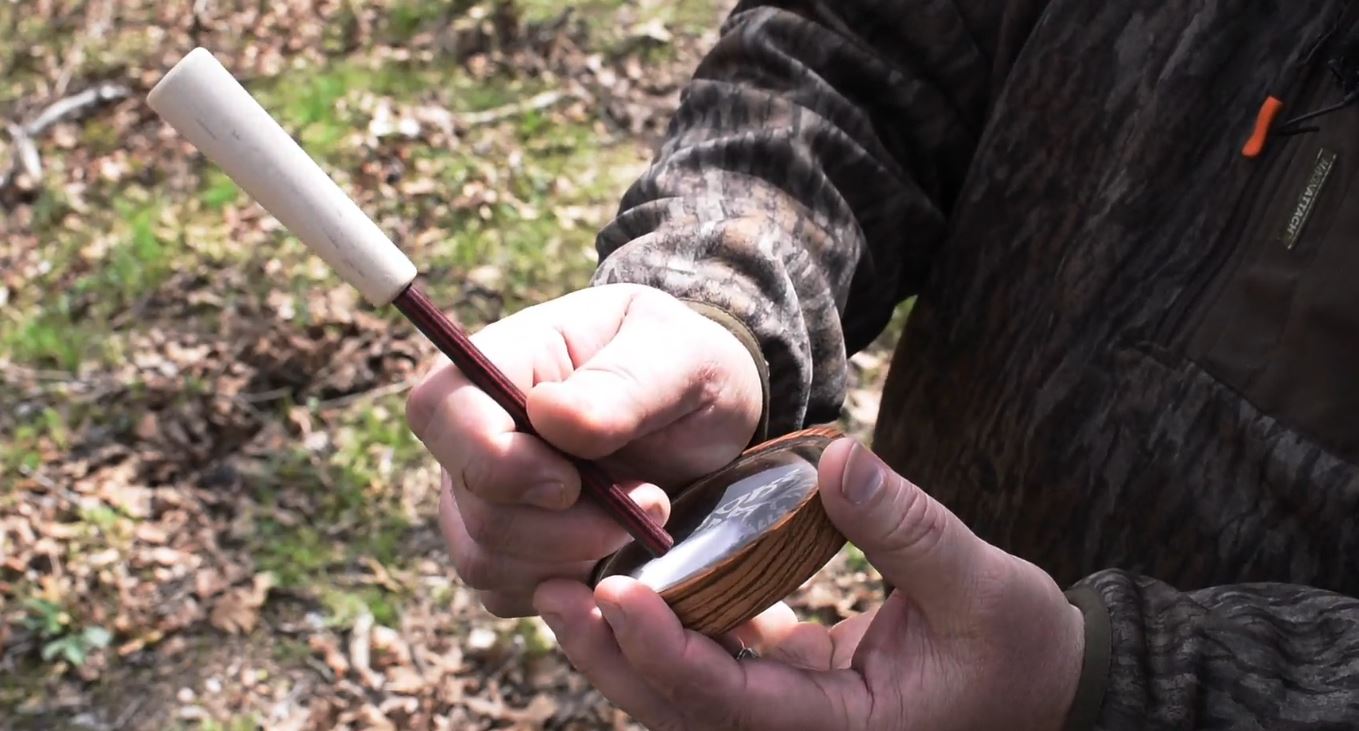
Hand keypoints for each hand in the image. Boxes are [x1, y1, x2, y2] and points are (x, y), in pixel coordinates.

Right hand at [406, 284, 763, 616]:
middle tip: (650, 500)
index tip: (572, 483)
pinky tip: (620, 550)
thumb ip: (625, 383)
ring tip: (643, 518)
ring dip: (576, 557)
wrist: (713, 425)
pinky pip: (508, 594)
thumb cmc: (691, 370)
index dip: (492, 461)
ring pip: (486, 559)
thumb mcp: (684, 358)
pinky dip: (570, 588)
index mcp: (502, 361)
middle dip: (564, 525)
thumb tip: (548, 415)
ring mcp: (484, 496)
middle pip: (471, 504)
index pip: (440, 411)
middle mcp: (476, 432)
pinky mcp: (508, 552)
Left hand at [535, 439, 1085, 730]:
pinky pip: (710, 665)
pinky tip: (636, 573)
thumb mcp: (983, 586)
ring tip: (568, 579)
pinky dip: (670, 626)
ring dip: (625, 642)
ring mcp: (788, 718)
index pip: (730, 703)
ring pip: (682, 692)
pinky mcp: (786, 690)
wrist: (1044, 688)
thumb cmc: (1022, 648)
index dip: (666, 652)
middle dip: (613, 653)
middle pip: (679, 708)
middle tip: (551, 587)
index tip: (614, 590)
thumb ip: (909, 529)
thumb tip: (837, 456)